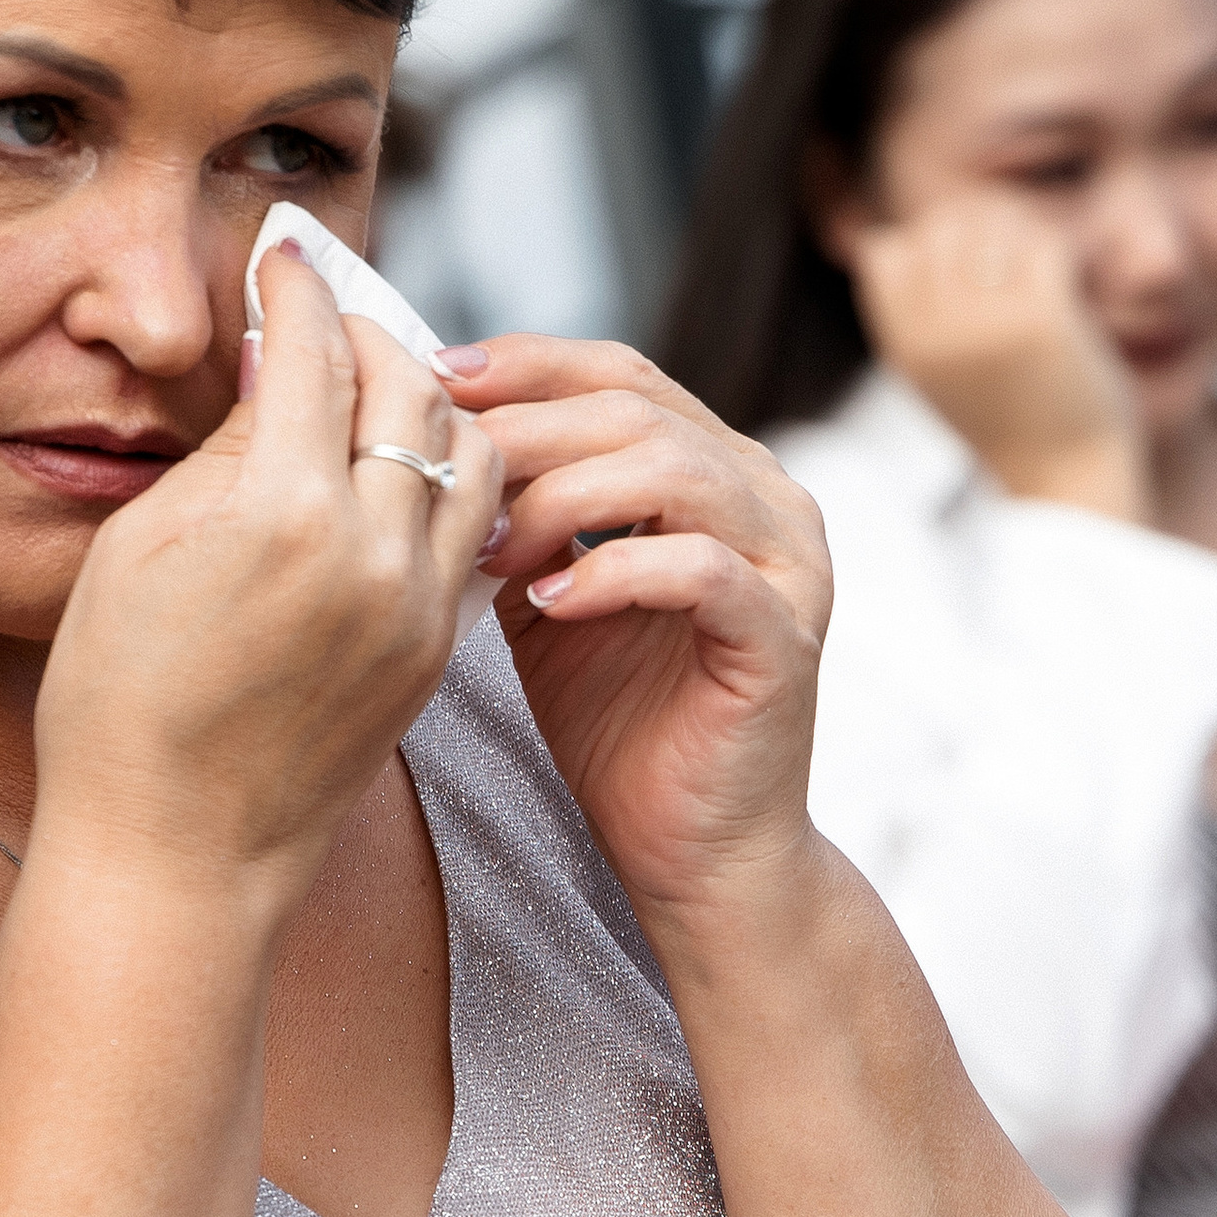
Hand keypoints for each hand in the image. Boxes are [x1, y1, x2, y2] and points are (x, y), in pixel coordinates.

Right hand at [31, 243, 502, 913]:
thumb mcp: (140, 548)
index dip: (297, 287)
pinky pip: (472, 527)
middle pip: (410, 383)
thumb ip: (224, 445)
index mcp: (283, 511)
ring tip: (375, 391)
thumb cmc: (121, 704)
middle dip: (370, 331)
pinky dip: (449, 478)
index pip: (316, 348)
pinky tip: (401, 472)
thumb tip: (275, 365)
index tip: (283, 257)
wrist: (175, 851)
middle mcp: (372, 550)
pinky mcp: (439, 649)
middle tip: (329, 315)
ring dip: (428, 402)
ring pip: (469, 451)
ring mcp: (420, 604)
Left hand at [464, 335, 830, 920]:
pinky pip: (703, 570)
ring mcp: (787, 564)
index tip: (433, 381)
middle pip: (640, 409)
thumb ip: (518, 518)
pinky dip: (614, 575)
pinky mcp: (784, 638)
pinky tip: (548, 603)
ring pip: (676, 471)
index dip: (526, 366)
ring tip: (490, 544)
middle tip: (447, 465)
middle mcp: (766, 498)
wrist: (693, 850)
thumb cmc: (621, 726)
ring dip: (563, 497)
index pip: (620, 375)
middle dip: (528, 430)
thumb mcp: (547, 598)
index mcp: (715, 472)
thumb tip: (430, 443)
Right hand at [845, 193, 1145, 514]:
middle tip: (1009, 263)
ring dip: (1019, 238)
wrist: (1064, 480)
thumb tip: (874, 238)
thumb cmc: (1004, 420)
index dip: (921, 245)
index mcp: (905, 350)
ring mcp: (988, 329)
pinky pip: (1043, 248)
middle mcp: (938, 338)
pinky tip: (1067, 284)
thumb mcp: (934, 371)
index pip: (883, 253)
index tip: (961, 271)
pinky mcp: (1043, 324)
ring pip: (991, 229)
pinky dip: (1059, 257)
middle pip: (939, 230)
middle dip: (975, 231)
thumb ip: (909, 314)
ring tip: (1035, 268)